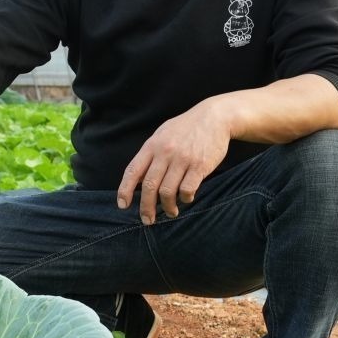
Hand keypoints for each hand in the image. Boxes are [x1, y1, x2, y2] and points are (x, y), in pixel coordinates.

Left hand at [117, 101, 233, 222]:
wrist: (214, 117)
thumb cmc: (185, 128)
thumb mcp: (162, 135)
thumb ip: (150, 155)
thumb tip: (138, 178)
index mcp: (152, 146)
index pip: (133, 171)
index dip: (125, 190)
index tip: (123, 206)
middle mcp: (165, 153)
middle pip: (150, 187)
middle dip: (146, 208)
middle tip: (147, 220)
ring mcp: (182, 159)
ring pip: (168, 192)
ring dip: (168, 207)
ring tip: (171, 212)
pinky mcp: (200, 165)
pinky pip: (187, 189)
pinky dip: (185, 198)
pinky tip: (187, 198)